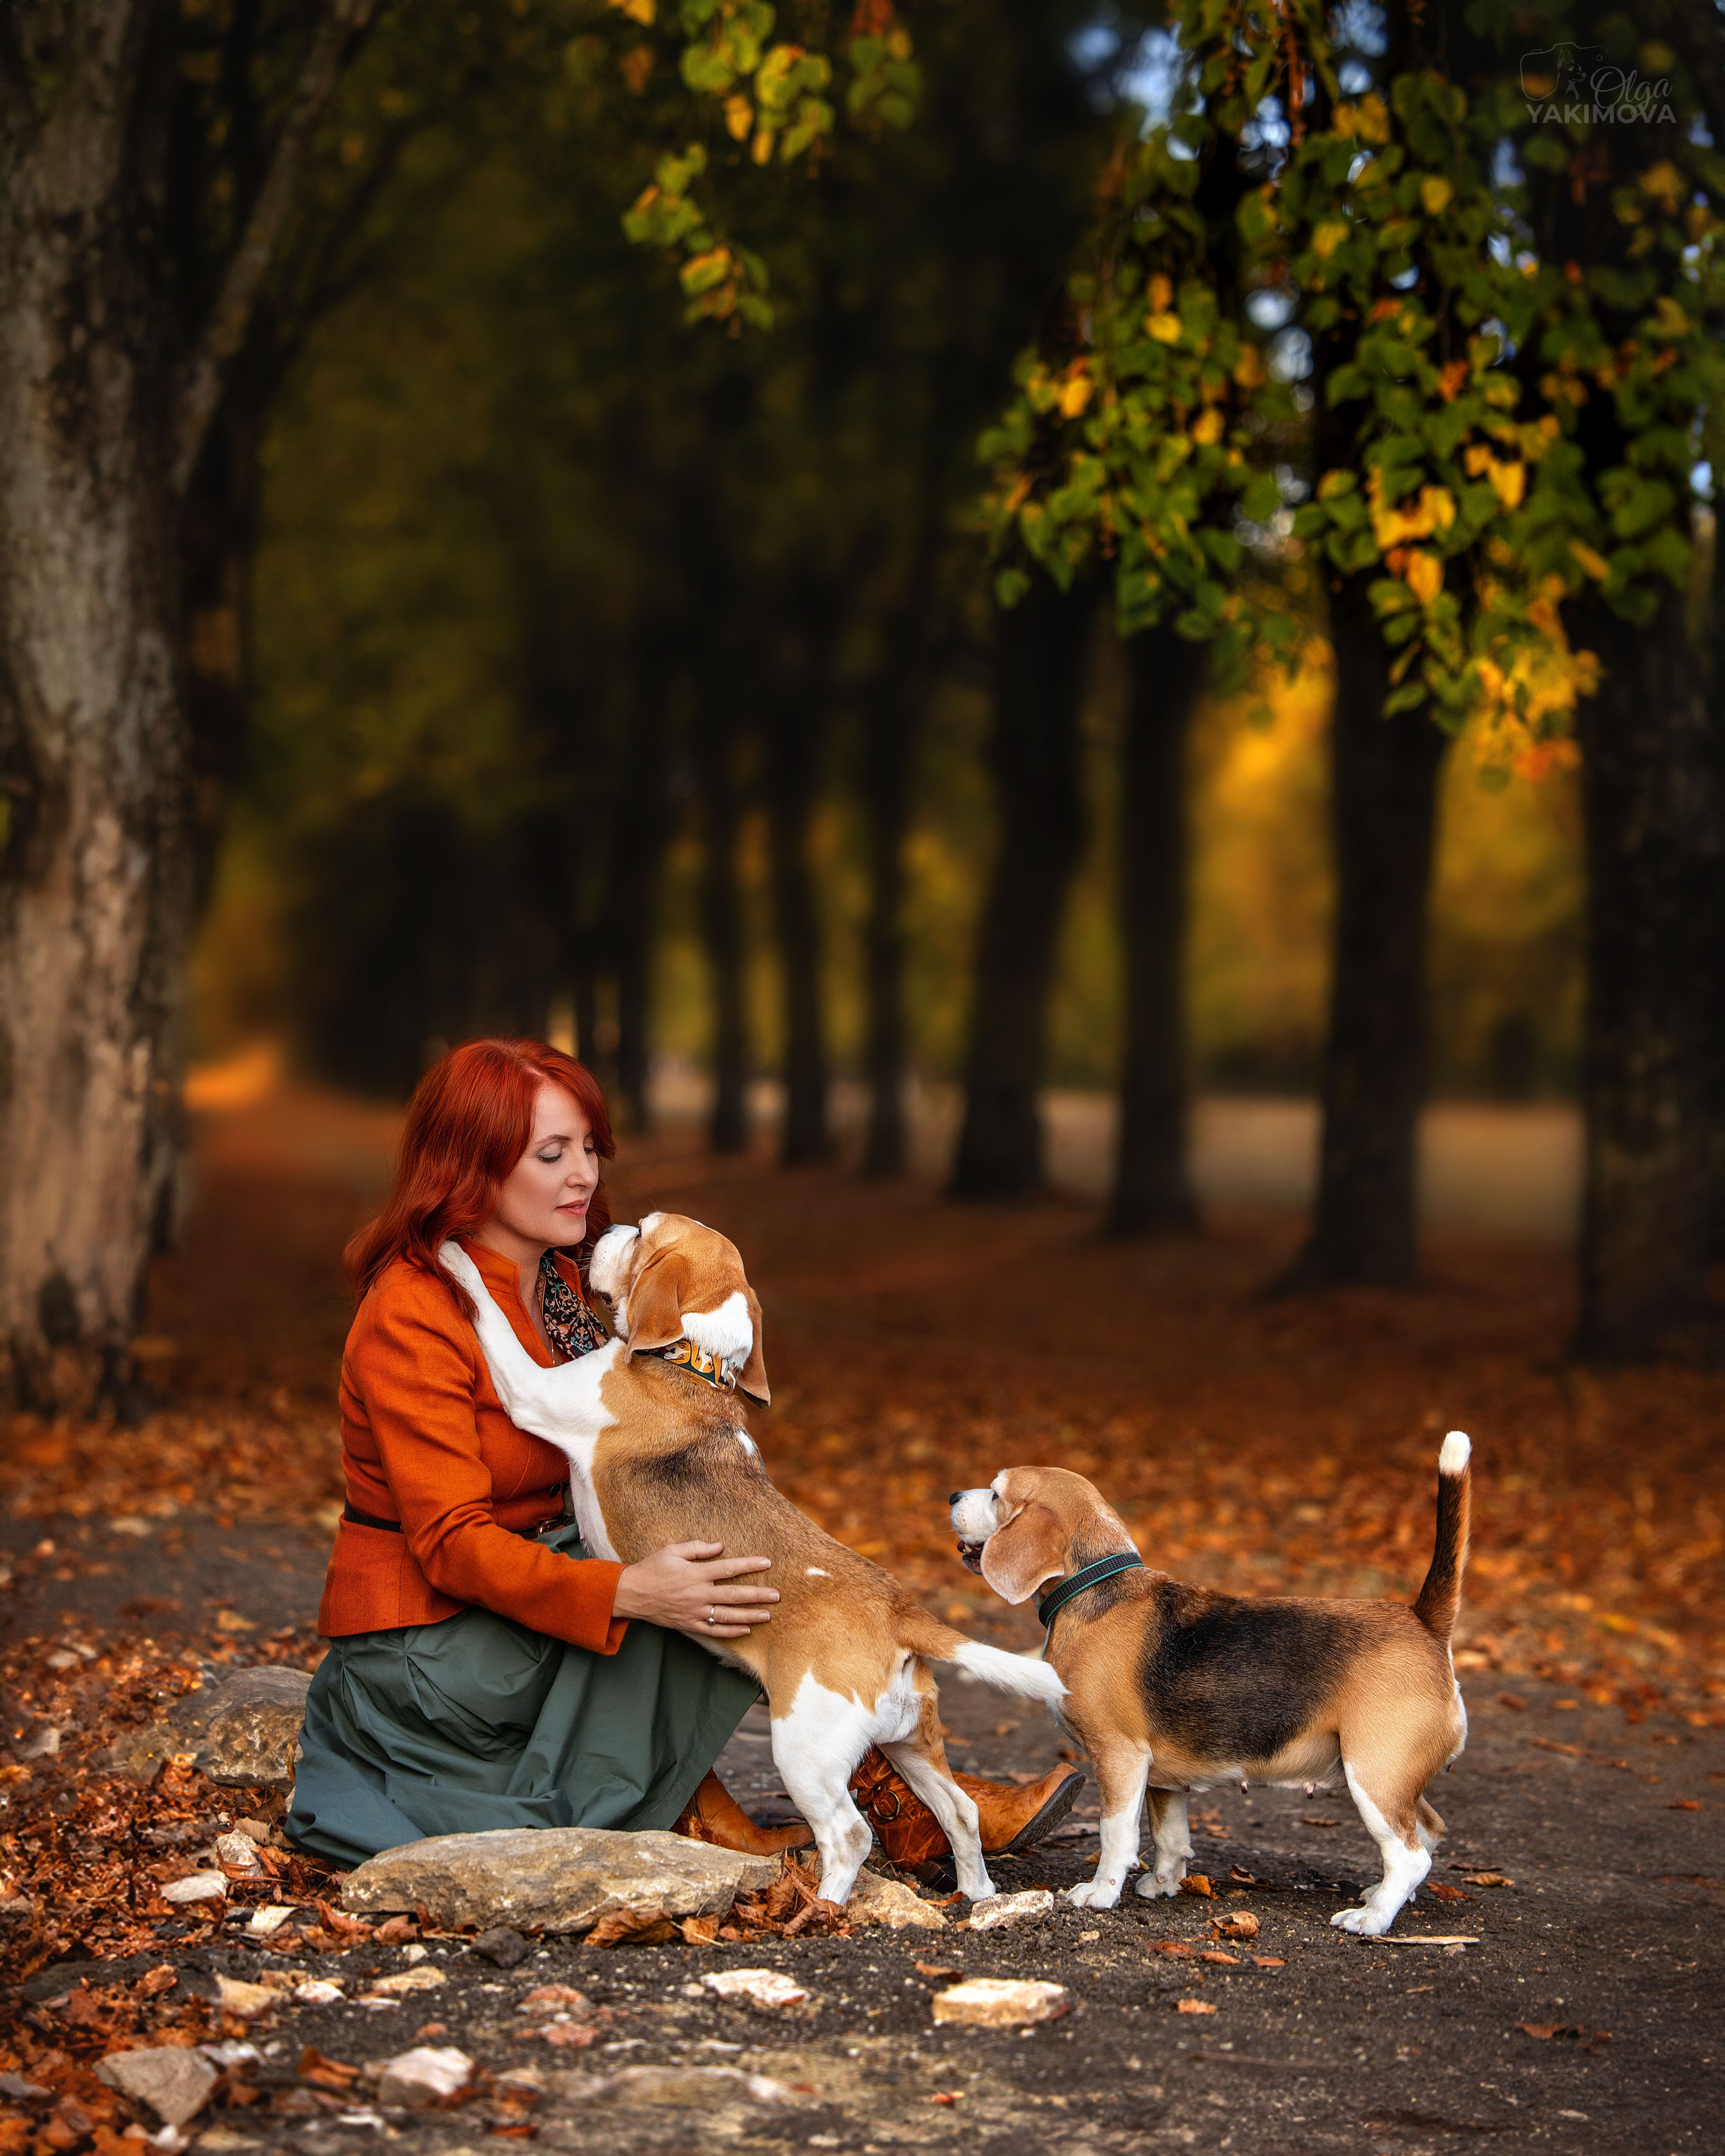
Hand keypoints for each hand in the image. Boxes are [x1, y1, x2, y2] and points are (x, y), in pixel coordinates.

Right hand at [612, 1541, 777, 1639]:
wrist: (631, 1594)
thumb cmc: (651, 1568)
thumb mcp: (672, 1550)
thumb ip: (697, 1548)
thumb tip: (720, 1546)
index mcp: (695, 1573)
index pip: (728, 1568)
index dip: (749, 1565)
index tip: (767, 1563)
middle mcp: (698, 1594)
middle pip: (734, 1595)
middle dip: (757, 1595)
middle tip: (777, 1595)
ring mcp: (694, 1612)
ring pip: (727, 1616)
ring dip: (750, 1616)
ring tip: (768, 1615)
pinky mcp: (689, 1624)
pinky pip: (714, 1630)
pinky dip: (731, 1631)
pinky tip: (746, 1630)